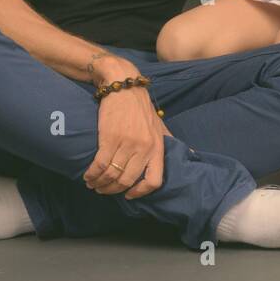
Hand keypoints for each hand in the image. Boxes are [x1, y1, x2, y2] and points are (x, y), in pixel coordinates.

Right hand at [83, 55, 170, 199]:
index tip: (128, 195)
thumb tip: (191, 155)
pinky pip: (100, 165)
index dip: (141, 192)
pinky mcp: (109, 138)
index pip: (154, 181)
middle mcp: (144, 148)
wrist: (124, 86)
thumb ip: (171, 141)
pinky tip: (88, 175)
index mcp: (157, 147)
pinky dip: (92, 174)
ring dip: (99, 183)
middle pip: (127, 180)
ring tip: (92, 183)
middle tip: (103, 189)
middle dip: (112, 190)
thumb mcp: (161, 125)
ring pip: (111, 175)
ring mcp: (126, 143)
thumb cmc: (141, 109)